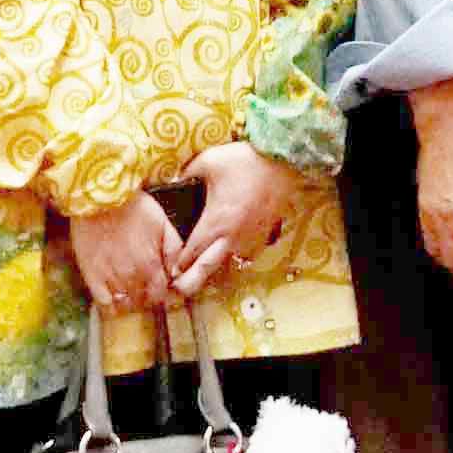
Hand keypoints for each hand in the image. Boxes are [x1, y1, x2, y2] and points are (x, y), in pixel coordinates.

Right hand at [63, 184, 182, 317]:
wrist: (99, 197)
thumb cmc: (133, 207)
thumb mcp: (163, 224)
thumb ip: (174, 251)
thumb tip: (177, 273)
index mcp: (151, 265)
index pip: (162, 295)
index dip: (163, 293)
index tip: (160, 287)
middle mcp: (132, 277)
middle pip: (145, 302)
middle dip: (147, 297)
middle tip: (145, 286)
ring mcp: (110, 278)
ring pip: (126, 305)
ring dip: (131, 300)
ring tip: (130, 289)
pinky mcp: (92, 276)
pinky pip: (104, 303)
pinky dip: (111, 304)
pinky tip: (114, 295)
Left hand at [166, 142, 290, 301]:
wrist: (282, 160)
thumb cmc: (244, 161)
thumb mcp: (207, 161)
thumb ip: (185, 174)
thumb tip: (171, 181)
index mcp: (215, 221)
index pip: (192, 251)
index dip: (180, 264)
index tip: (171, 271)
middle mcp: (232, 235)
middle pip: (208, 266)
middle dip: (192, 281)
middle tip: (180, 291)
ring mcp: (249, 236)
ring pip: (229, 261)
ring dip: (214, 269)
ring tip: (202, 276)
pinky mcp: (263, 233)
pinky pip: (247, 252)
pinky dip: (236, 257)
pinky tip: (230, 254)